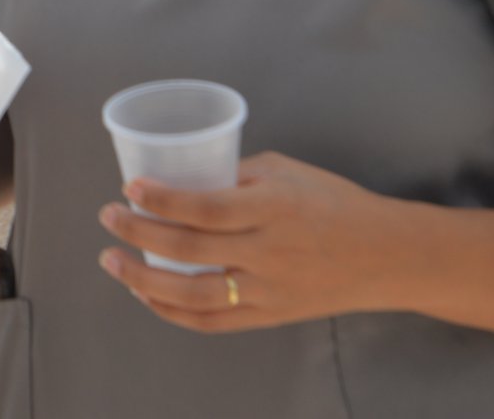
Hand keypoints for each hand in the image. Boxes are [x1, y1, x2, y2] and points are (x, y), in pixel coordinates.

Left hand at [96, 152, 397, 332]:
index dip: (162, 200)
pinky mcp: (271, 316)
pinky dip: (173, 312)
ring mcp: (269, 290)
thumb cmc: (333, 201)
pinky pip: (214, 322)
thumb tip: (184, 175)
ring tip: (112, 262)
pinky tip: (146, 295)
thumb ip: (237, 174)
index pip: (206, 207)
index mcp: (273, 208)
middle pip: (190, 249)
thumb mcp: (287, 171)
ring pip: (194, 294)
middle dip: (139, 232)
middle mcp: (269, 252)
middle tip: (108, 218)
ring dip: (143, 280)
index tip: (129, 188)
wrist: (386, 254)